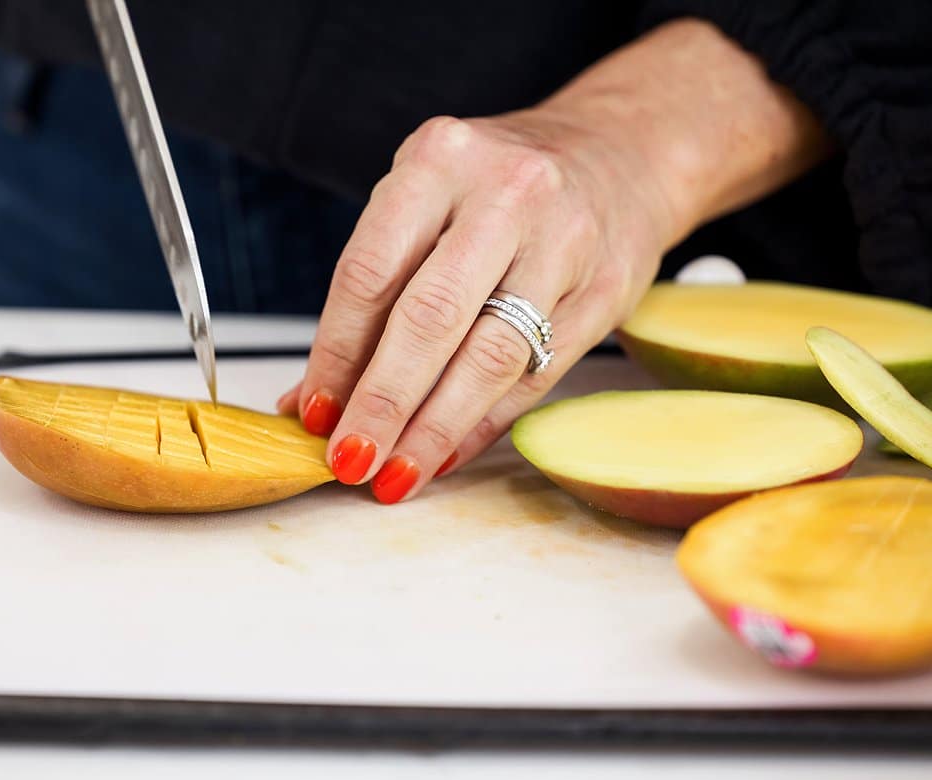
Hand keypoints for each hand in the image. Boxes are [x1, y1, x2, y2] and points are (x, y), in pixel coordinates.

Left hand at [279, 19, 828, 502]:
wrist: (619, 153)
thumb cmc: (496, 189)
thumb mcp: (425, 203)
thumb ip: (373, 293)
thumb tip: (313, 398)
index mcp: (440, 159)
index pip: (371, 273)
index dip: (335, 355)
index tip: (313, 413)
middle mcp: (506, 193)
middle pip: (429, 319)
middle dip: (382, 403)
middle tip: (350, 459)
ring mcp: (566, 241)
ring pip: (488, 357)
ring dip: (432, 429)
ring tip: (394, 473)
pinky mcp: (607, 289)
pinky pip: (536, 375)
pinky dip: (482, 424)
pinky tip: (446, 454)